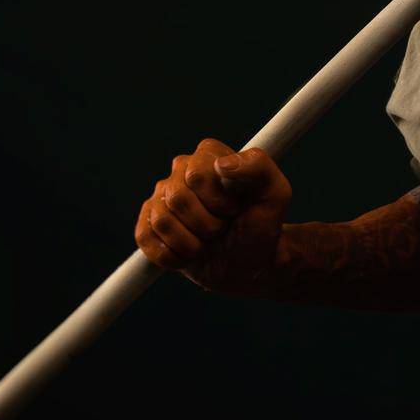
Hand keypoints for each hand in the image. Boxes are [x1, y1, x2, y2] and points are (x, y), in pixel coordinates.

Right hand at [134, 137, 291, 293]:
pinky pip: (144, 238)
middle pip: (177, 198)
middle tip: (223, 227)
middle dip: (207, 224)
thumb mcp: (275, 195)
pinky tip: (189, 254)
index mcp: (209, 155)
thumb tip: (222, 165)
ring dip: (192, 243)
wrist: (248, 263)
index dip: (218, 201)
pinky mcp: (148, 223)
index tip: (235, 209)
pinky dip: (171, 255)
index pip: (197, 174)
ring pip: (162, 221)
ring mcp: (162, 197)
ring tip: (208, 242)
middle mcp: (182, 170)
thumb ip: (259, 168)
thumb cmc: (262, 226)